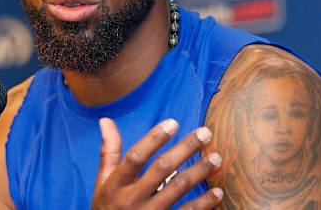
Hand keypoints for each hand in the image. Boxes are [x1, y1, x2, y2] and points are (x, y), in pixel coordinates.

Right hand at [91, 118, 223, 209]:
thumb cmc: (107, 206)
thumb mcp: (103, 181)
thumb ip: (109, 151)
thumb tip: (106, 120)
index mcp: (116, 184)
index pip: (135, 156)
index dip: (154, 139)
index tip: (174, 122)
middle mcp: (132, 199)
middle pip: (162, 169)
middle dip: (185, 149)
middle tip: (206, 133)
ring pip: (178, 189)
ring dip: (199, 172)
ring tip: (217, 158)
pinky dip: (203, 204)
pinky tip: (217, 192)